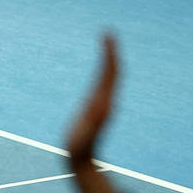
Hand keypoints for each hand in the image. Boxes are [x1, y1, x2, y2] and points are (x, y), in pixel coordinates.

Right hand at [66, 33, 116, 168]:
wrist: (83, 159)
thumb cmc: (79, 149)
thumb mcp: (84, 138)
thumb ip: (92, 126)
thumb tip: (102, 112)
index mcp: (103, 102)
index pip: (110, 73)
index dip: (109, 55)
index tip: (107, 38)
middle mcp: (106, 99)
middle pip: (113, 71)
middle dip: (111, 51)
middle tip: (108, 33)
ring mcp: (102, 102)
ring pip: (109, 75)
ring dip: (109, 58)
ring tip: (107, 42)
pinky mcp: (96, 105)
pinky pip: (102, 81)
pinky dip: (103, 69)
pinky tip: (100, 65)